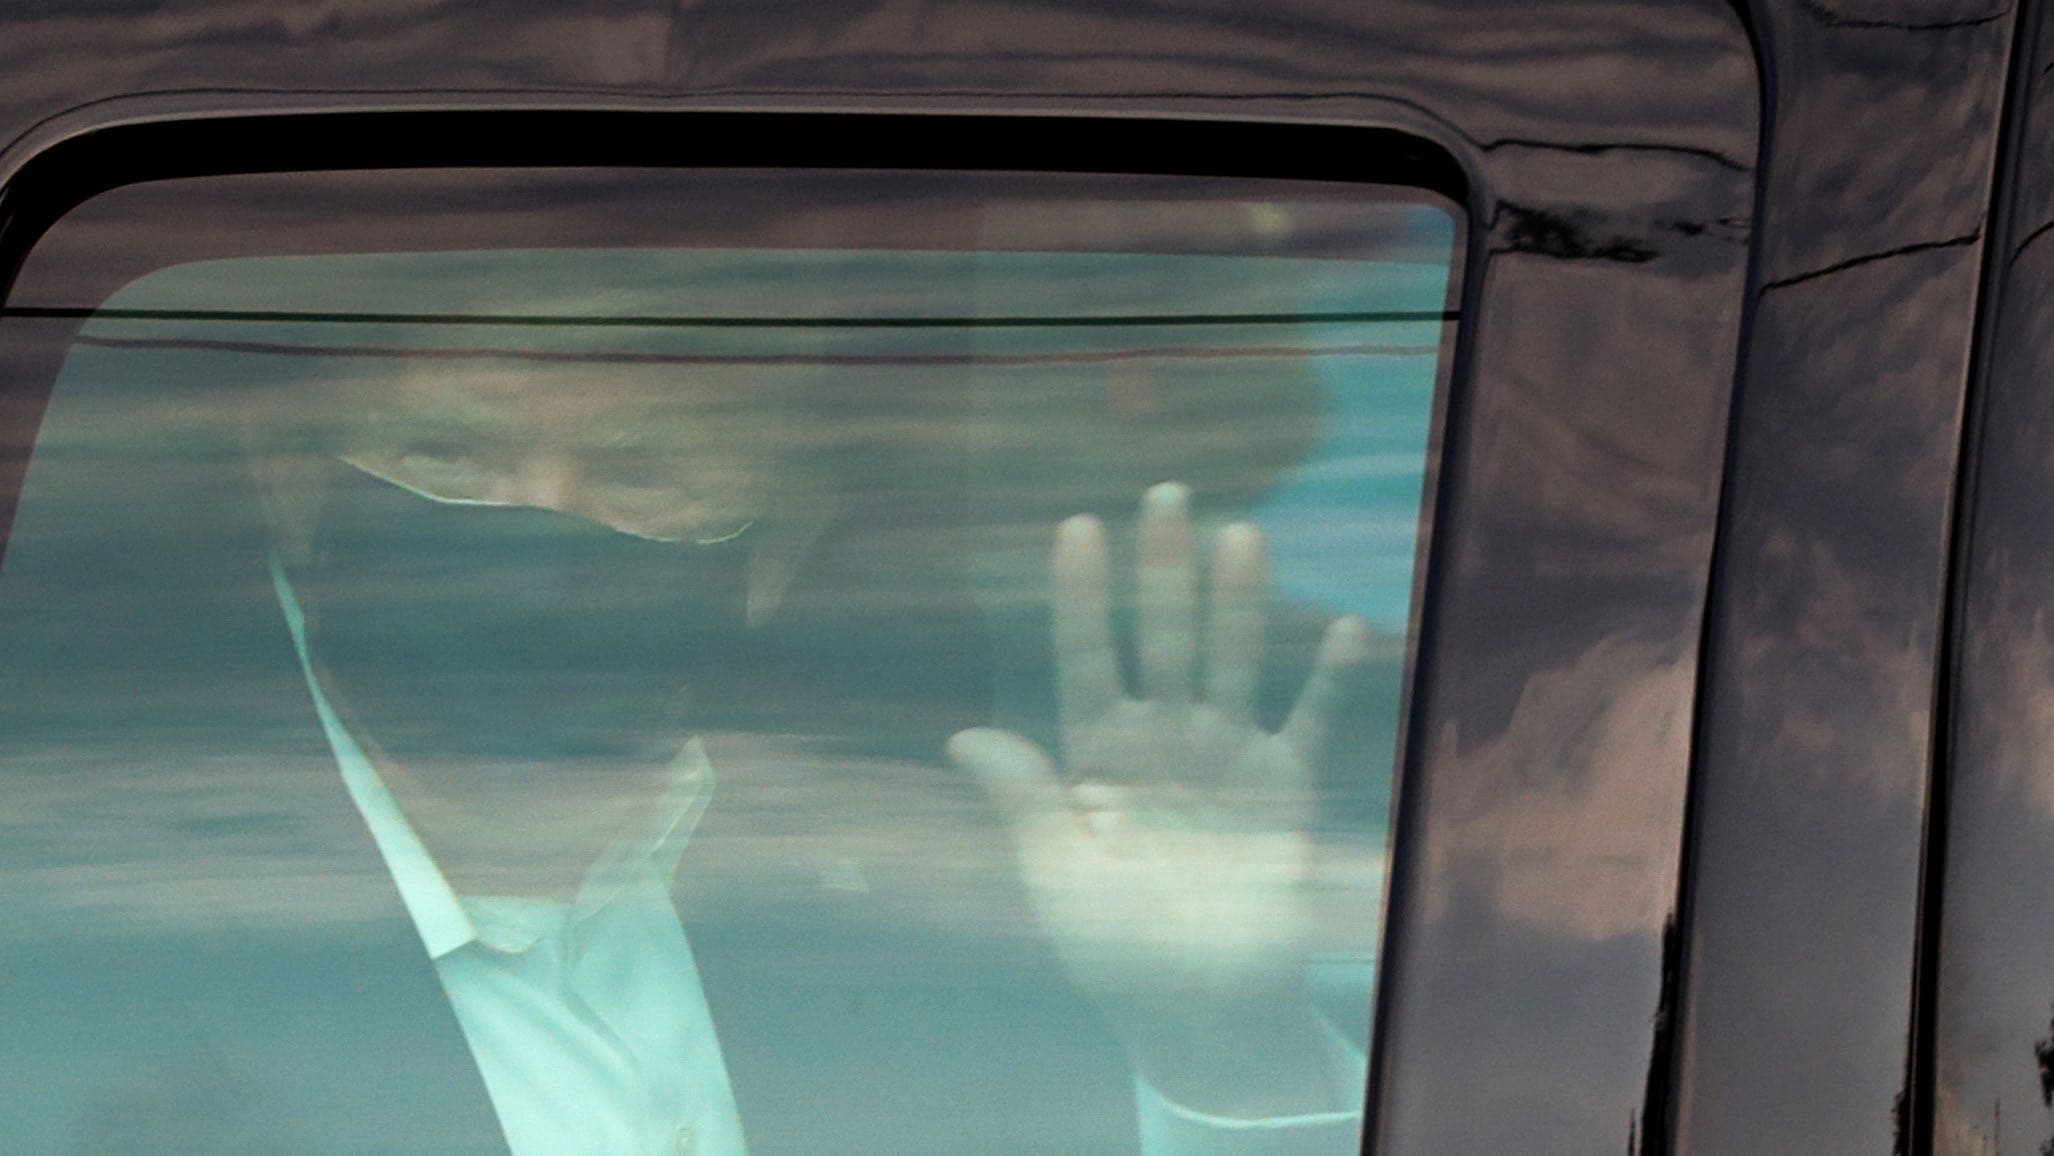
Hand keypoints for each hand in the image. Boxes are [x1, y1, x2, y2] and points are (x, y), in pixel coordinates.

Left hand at [949, 482, 1371, 1114]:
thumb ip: (1025, 803)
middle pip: (1163, 636)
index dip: (1082, 595)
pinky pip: (1309, 720)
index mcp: (1097, 757)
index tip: (1078, 527)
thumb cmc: (1115, 951)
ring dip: (1238, 599)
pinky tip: (1347, 626)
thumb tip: (963, 737)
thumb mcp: (1058, 877)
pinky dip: (1328, 678)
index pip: (1086, 656)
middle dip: (1163, 568)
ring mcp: (1226, 757)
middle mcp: (1163, 740)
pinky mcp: (1285, 788)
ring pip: (1232, 659)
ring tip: (1240, 533)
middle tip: (1165, 493)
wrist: (1203, 1009)